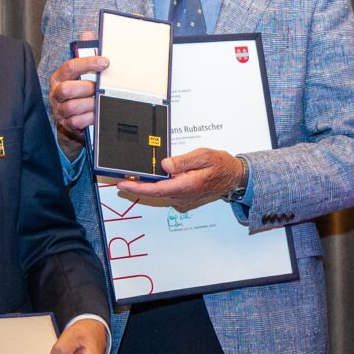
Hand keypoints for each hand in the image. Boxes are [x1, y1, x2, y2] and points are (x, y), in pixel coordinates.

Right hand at [48, 52, 106, 154]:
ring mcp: (60, 110)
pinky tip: (97, 115)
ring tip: (101, 102)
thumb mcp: (84, 71)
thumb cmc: (81, 89)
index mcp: (60, 77)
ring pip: (71, 107)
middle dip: (86, 88)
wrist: (77, 117)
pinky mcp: (66, 125)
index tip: (105, 62)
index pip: (70, 66)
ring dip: (89, 104)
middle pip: (66, 90)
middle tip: (99, 88)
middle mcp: (56, 93)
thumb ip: (87, 53)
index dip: (88, 63)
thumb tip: (89, 34)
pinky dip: (88, 118)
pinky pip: (75, 122)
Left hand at [116, 147, 246, 211]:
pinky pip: (165, 191)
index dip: (138, 188)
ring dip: (144, 186)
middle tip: (119, 180)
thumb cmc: (221, 165)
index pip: (156, 189)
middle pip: (154, 193)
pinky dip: (155, 186)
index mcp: (186, 185)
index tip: (122, 184)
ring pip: (159, 192)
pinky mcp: (183, 196)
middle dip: (136, 187)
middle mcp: (182, 195)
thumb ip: (184, 161)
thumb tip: (165, 165)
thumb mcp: (203, 156)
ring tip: (130, 178)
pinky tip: (148, 178)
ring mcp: (182, 197)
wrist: (233, 177)